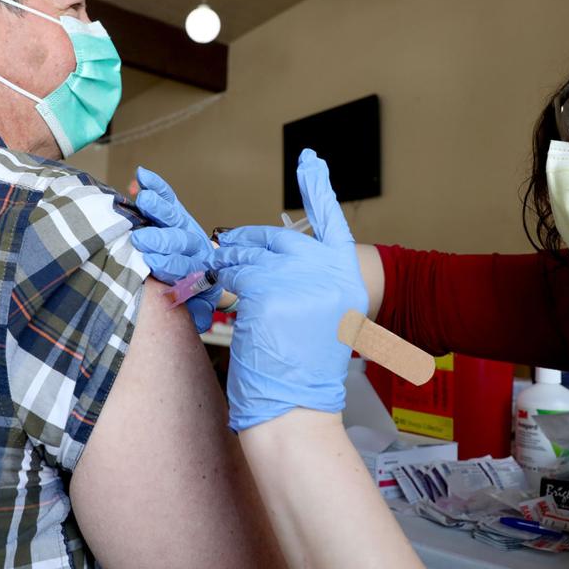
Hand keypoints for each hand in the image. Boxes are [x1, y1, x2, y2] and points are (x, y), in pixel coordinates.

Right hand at [130, 167, 221, 332]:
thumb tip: (202, 321)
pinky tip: (141, 177)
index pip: (186, 268)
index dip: (171, 264)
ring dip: (159, 208)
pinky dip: (156, 187)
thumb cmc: (194, 296)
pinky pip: (168, 199)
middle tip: (141, 239)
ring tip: (144, 199)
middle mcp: (195, 249)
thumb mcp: (199, 307)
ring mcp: (185, 229)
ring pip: (174, 217)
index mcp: (201, 272)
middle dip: (161, 240)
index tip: (151, 262)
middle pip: (181, 242)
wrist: (208, 275)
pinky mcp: (176, 215)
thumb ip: (198, 312)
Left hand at [211, 149, 368, 431]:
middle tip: (234, 262)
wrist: (295, 409)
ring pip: (248, 253)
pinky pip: (232, 273)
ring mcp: (299, 277)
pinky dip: (221, 286)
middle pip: (277, 239)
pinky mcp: (267, 288)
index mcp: (346, 277)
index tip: (310, 159)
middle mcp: (329, 271)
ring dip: (230, 269)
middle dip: (248, 249)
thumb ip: (307, 282)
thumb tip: (266, 256)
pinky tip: (228, 304)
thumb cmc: (302, 373)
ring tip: (234, 294)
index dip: (318, 188)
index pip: (332, 221)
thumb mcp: (322, 319)